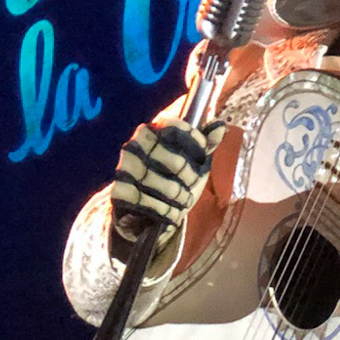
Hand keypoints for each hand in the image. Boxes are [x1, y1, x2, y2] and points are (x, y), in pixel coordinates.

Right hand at [110, 115, 222, 250]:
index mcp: (150, 131)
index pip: (177, 129)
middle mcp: (134, 146)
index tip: (201, 156)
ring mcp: (125, 169)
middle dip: (190, 179)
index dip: (196, 144)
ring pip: (168, 188)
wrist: (145, 212)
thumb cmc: (172, 181)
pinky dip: (167, 213)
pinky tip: (170, 214)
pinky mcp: (119, 192)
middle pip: (177, 163)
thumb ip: (206, 144)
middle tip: (190, 186)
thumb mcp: (193, 162)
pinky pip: (152, 205)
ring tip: (182, 202)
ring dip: (181, 200)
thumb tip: (220, 124)